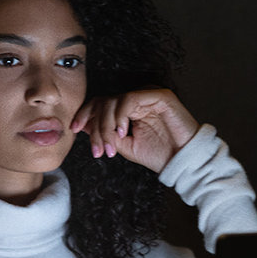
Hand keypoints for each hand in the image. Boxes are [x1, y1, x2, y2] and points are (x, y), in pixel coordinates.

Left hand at [70, 88, 198, 172]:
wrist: (183, 162)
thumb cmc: (158, 155)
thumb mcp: (124, 147)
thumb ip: (105, 134)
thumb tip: (82, 125)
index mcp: (129, 109)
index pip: (101, 104)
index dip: (85, 114)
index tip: (74, 129)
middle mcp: (137, 99)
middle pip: (104, 102)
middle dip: (95, 127)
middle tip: (98, 150)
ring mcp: (148, 95)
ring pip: (114, 101)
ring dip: (106, 125)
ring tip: (110, 146)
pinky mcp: (159, 95)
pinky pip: (130, 99)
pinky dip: (120, 116)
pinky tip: (122, 132)